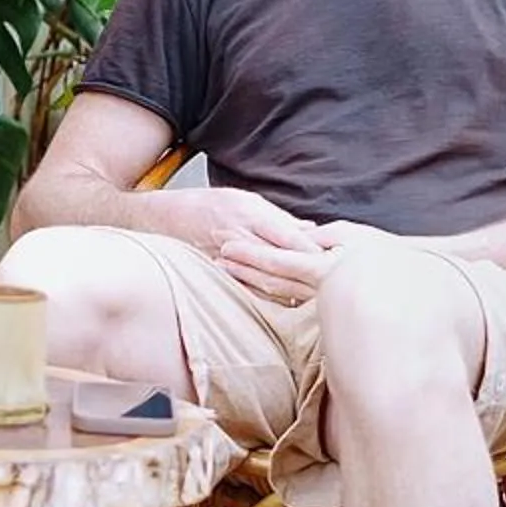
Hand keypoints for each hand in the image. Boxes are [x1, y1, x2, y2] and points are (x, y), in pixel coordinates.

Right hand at [172, 187, 338, 306]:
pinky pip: (250, 293)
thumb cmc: (209, 206)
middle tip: (338, 286)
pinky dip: (272, 299)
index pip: (291, 237)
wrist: (165, 218)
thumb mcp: (247, 200)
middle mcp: (242, 238)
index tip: (340, 261)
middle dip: (311, 276)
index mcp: (251, 216)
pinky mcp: (221, 277)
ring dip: (295, 291)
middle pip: (283, 263)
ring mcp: (230, 260)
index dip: (316, 252)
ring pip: (268, 282)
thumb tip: (313, 229)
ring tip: (320, 299)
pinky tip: (290, 305)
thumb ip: (281, 218)